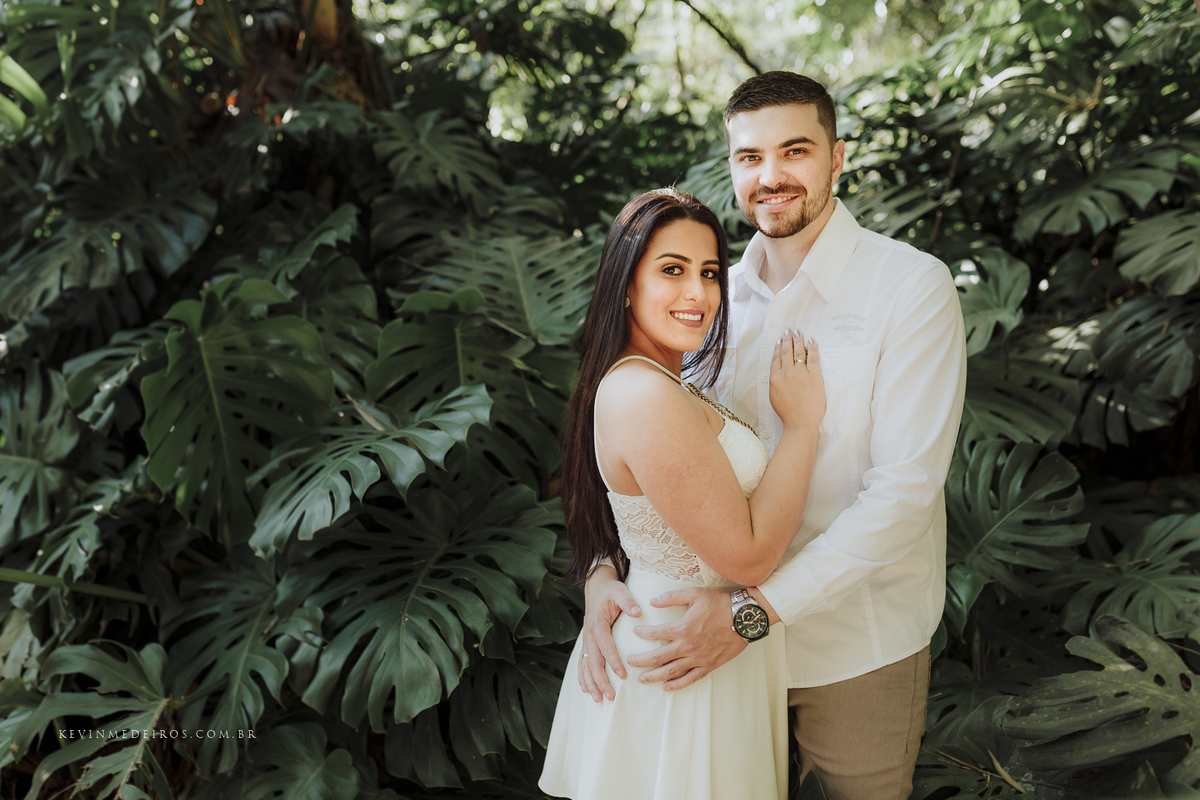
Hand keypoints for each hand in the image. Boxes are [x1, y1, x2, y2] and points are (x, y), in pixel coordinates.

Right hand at [578, 565, 641, 701]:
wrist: (596, 586)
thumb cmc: (610, 590)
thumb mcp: (620, 591)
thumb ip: (628, 602)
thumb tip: (638, 612)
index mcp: (598, 624)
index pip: (606, 647)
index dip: (613, 662)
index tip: (622, 675)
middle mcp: (589, 635)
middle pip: (593, 662)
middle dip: (600, 681)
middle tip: (610, 696)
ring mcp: (586, 640)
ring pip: (585, 666)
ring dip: (590, 683)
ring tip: (598, 699)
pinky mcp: (587, 642)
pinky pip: (582, 662)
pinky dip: (582, 677)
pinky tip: (585, 689)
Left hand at [627, 587, 746, 690]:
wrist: (744, 619)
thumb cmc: (720, 604)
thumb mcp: (694, 594)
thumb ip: (671, 597)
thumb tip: (653, 601)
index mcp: (683, 628)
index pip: (656, 633)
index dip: (643, 633)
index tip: (635, 632)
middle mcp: (688, 646)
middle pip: (659, 657)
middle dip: (641, 661)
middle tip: (629, 661)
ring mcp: (698, 658)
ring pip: (671, 671)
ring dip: (654, 676)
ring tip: (641, 679)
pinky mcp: (708, 665)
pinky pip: (690, 678)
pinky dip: (677, 685)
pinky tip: (666, 687)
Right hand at [769, 330, 823, 432]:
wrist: (800, 423)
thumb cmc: (787, 414)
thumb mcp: (774, 396)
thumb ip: (775, 382)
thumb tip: (777, 372)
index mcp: (774, 378)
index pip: (776, 358)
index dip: (778, 347)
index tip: (780, 340)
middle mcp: (786, 373)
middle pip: (786, 352)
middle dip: (788, 339)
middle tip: (789, 331)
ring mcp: (800, 374)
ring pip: (799, 352)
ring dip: (798, 340)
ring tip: (798, 333)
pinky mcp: (814, 376)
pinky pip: (813, 358)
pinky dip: (813, 348)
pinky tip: (812, 341)